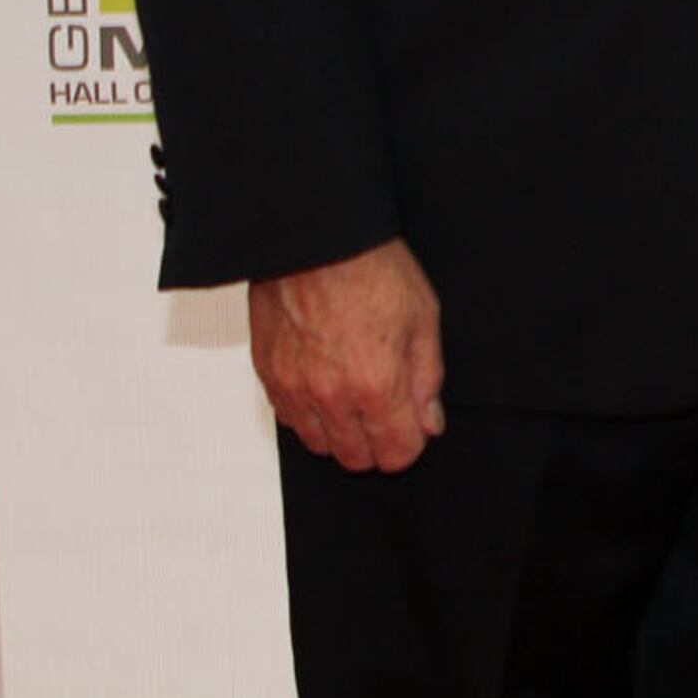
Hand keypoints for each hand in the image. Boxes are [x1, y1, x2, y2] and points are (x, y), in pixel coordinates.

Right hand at [247, 237, 446, 472]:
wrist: (313, 239)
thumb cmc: (370, 268)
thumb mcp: (423, 316)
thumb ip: (427, 377)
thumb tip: (429, 421)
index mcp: (376, 384)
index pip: (396, 453)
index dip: (411, 443)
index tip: (415, 428)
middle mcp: (330, 396)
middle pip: (356, 458)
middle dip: (378, 443)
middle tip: (388, 412)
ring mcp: (294, 389)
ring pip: (320, 444)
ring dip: (341, 433)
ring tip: (356, 398)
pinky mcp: (268, 376)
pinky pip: (289, 419)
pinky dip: (309, 414)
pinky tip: (326, 388)